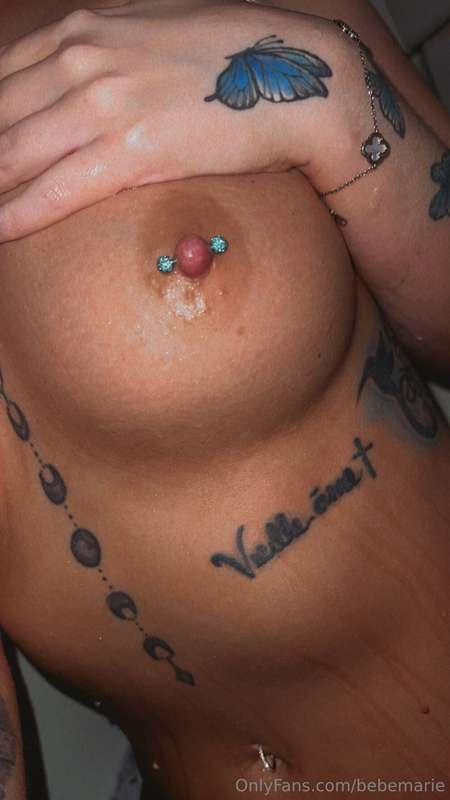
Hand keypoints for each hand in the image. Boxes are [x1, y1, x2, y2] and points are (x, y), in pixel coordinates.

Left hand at [0, 0, 340, 240]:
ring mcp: (105, 105)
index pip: (2, 80)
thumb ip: (103, 52)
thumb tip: (74, 80)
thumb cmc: (231, 58)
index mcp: (84, 31)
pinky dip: (16, 216)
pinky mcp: (133, 152)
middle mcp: (84, 61)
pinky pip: (55, 191)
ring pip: (14, 156)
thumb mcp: (151, 32)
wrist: (297, 82)